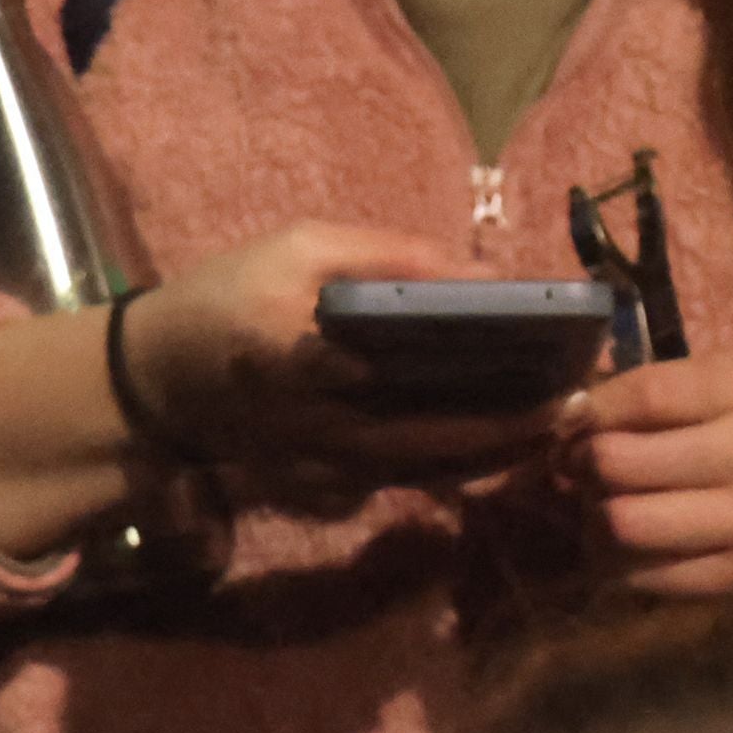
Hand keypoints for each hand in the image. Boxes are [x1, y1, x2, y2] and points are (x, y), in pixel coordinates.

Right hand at [0, 216, 551, 567]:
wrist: (152, 380)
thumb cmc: (225, 296)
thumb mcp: (296, 247)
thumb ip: (388, 256)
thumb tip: (483, 277)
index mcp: (319, 357)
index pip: (431, 367)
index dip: (504, 372)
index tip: (566, 357)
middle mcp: (330, 425)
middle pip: (448, 438)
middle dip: (520, 426)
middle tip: (580, 405)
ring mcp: (329, 466)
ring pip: (436, 469)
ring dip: (499, 452)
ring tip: (556, 423)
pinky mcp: (329, 484)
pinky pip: (409, 479)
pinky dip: (459, 464)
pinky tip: (499, 441)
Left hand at [554, 356, 732, 595]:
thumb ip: (658, 389)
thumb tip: (566, 408)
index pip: (642, 395)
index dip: (587, 410)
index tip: (569, 421)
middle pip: (619, 462)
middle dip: (583, 466)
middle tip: (580, 469)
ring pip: (624, 524)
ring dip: (594, 519)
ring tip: (603, 508)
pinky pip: (648, 574)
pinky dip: (620, 563)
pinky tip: (631, 547)